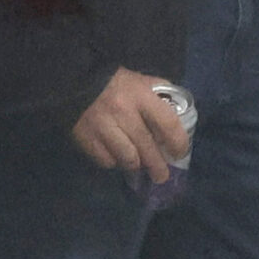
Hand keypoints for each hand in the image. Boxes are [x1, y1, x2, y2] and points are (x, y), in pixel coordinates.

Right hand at [70, 67, 190, 179]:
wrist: (79, 84)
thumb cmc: (119, 84)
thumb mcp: (144, 82)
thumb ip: (161, 98)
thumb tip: (177, 118)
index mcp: (142, 96)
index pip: (166, 122)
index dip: (177, 141)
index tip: (180, 153)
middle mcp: (123, 112)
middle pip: (145, 145)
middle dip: (157, 165)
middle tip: (162, 176)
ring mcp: (103, 127)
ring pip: (126, 157)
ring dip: (136, 166)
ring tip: (141, 169)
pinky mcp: (87, 139)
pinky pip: (106, 160)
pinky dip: (115, 163)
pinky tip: (119, 160)